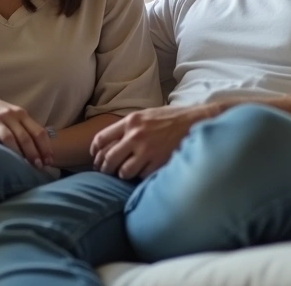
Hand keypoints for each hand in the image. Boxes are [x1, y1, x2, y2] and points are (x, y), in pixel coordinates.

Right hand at [0, 89, 53, 167]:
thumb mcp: (10, 114)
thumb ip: (23, 127)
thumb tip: (40, 147)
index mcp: (20, 113)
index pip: (38, 131)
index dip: (45, 147)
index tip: (49, 161)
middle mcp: (9, 115)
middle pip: (25, 136)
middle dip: (34, 153)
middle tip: (39, 167)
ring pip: (9, 138)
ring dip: (17, 153)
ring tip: (22, 166)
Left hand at [90, 105, 212, 179]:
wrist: (194, 121)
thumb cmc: (170, 117)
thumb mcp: (146, 114)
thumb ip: (129, 126)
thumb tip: (112, 141)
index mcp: (131, 121)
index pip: (101, 138)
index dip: (95, 151)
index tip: (95, 156)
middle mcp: (136, 136)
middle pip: (108, 158)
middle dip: (105, 168)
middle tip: (106, 171)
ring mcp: (147, 150)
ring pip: (123, 172)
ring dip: (123, 174)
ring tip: (126, 172)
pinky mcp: (159, 162)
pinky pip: (141, 176)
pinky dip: (141, 176)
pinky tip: (144, 171)